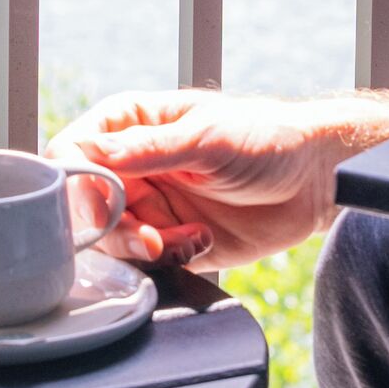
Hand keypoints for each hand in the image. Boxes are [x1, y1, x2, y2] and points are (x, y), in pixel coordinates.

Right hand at [48, 90, 372, 272]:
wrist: (317, 181)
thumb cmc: (267, 139)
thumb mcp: (208, 137)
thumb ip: (149, 149)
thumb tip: (92, 154)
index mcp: (129, 125)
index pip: (72, 152)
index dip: (76, 182)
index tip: (101, 204)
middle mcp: (132, 166)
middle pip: (84, 206)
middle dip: (112, 228)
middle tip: (148, 236)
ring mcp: (149, 205)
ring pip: (110, 240)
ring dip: (142, 248)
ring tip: (183, 239)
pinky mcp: (170, 241)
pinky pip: (145, 263)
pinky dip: (167, 260)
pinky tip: (199, 242)